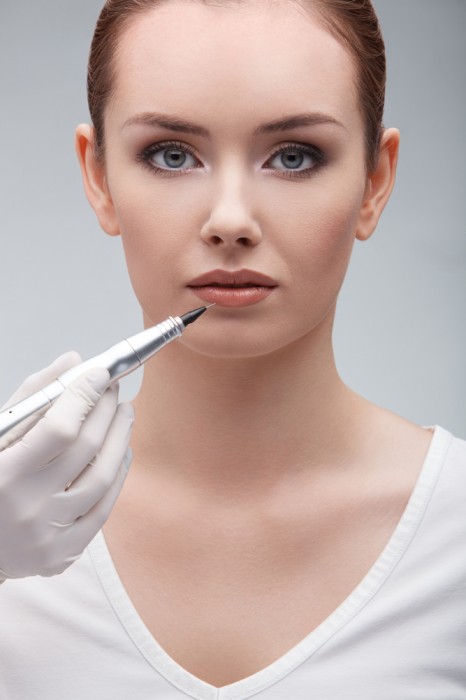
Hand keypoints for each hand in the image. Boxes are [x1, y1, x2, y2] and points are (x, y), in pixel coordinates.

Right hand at [0, 352, 133, 581]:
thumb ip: (32, 397)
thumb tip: (73, 364)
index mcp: (3, 476)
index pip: (59, 429)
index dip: (84, 397)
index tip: (99, 374)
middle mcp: (27, 509)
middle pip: (87, 449)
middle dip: (105, 410)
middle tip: (112, 389)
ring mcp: (48, 536)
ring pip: (103, 477)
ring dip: (120, 438)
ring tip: (123, 414)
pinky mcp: (62, 554)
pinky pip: (104, 509)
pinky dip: (118, 475)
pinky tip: (122, 452)